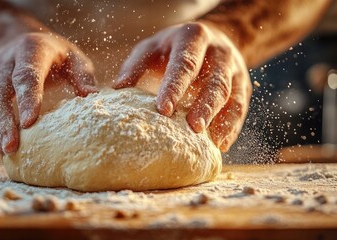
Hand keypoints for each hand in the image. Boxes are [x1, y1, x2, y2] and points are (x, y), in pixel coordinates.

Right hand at [0, 32, 96, 154]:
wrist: (18, 41)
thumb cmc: (54, 55)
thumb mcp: (73, 57)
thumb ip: (82, 75)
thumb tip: (92, 96)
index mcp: (31, 50)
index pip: (26, 75)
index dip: (27, 98)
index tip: (29, 123)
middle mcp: (6, 61)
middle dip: (3, 120)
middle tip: (11, 147)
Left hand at [114, 22, 251, 151]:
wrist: (213, 37)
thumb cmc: (173, 48)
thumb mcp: (151, 48)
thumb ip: (135, 66)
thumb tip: (117, 89)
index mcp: (193, 38)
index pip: (185, 64)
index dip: (175, 87)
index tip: (163, 110)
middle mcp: (218, 53)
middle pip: (215, 81)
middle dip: (205, 106)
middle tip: (193, 128)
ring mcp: (234, 69)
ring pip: (232, 96)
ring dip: (221, 119)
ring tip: (210, 142)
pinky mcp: (243, 85)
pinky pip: (240, 108)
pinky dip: (231, 127)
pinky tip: (220, 144)